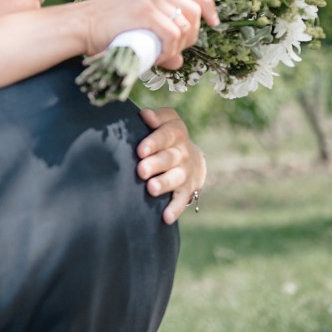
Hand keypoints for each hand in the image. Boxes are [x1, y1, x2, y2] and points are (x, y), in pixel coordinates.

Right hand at [83, 0, 219, 69]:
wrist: (80, 26)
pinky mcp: (144, 11)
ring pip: (184, 24)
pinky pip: (172, 34)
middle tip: (179, 48)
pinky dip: (171, 49)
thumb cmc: (106, 27)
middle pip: (193, 8)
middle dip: (193, 33)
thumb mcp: (136, 22)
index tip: (213, 22)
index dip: (207, 5)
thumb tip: (179, 61)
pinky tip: (161, 56)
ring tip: (165, 54)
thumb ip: (158, 34)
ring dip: (180, 45)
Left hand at [136, 107, 205, 224]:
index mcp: (176, 132)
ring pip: (176, 177)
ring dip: (164, 183)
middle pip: (170, 157)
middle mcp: (183, 151)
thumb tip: (144, 114)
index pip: (168, 133)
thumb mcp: (165, 121)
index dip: (154, 141)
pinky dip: (174, 209)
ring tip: (151, 189)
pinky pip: (181, 200)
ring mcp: (185, 171)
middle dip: (156, 164)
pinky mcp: (187, 189)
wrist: (190, 157)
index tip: (140, 150)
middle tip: (141, 170)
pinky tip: (165, 217)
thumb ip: (155, 117)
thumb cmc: (165, 136)